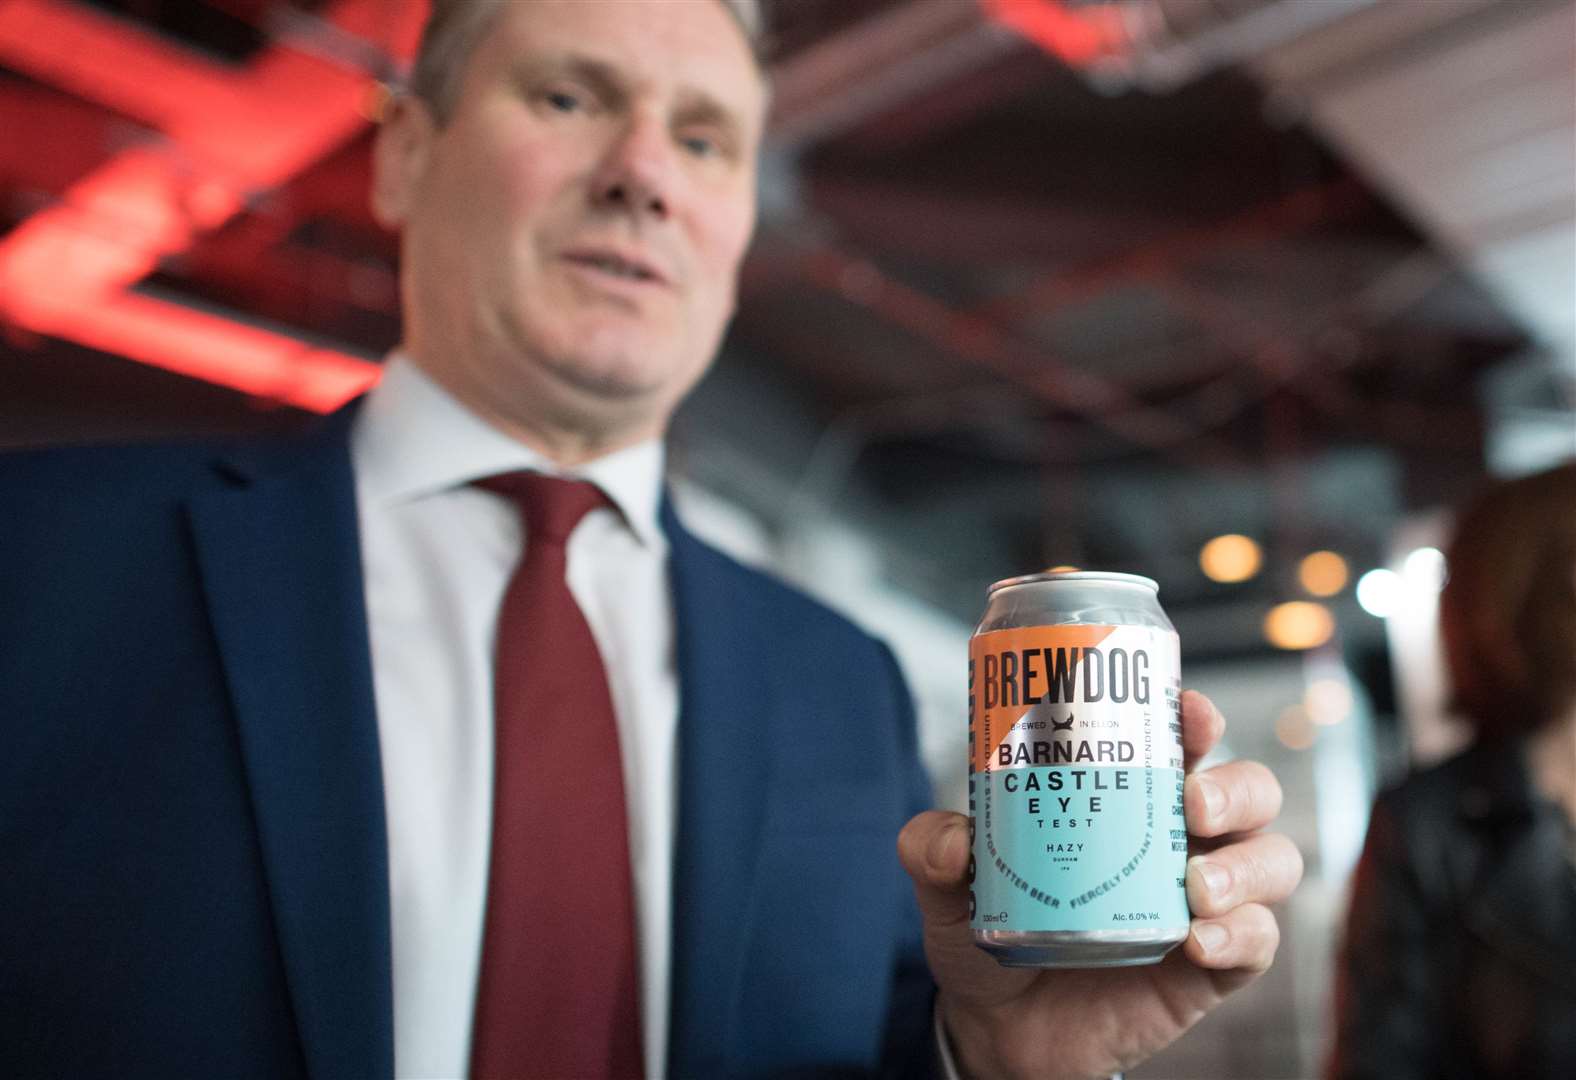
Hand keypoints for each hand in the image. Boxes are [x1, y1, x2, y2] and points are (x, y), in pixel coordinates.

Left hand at [898, 690, 1302, 1078]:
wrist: (1003, 1027)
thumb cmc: (995, 929)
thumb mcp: (950, 888)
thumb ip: (934, 853)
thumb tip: (954, 840)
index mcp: (1128, 798)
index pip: (1181, 743)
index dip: (1196, 718)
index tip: (1188, 711)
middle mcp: (1178, 841)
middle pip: (1248, 792)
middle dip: (1236, 788)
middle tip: (1192, 804)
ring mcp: (1203, 902)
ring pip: (1271, 860)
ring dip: (1247, 866)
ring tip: (1196, 887)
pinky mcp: (1212, 967)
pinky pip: (1258, 944)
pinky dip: (1241, 936)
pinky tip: (1199, 941)